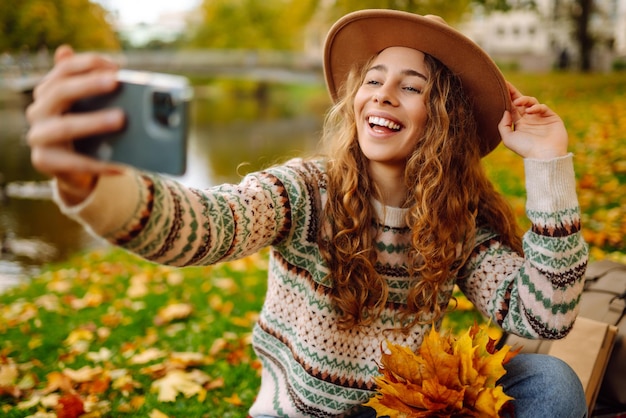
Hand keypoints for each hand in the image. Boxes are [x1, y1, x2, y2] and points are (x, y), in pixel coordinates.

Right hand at [25, 45, 125, 203]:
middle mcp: (38, 110)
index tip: (115, 67)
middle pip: (60, 91)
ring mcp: (38, 136)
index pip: (64, 69)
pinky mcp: (43, 161)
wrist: (72, 169)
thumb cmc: (84, 131)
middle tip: (116, 82)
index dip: (88, 63)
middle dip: (89, 84)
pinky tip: (119, 165)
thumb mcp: (86, 107)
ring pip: (64, 126)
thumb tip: (68, 50)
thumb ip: (87, 82)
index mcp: (48, 92)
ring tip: (121, 119)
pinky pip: (72, 162)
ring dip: (94, 121)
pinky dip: (98, 164)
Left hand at [497, 82, 567, 158]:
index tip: (500, 87)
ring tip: (518, 102)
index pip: (511, 107)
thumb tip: (505, 111)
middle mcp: (529, 119)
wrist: (544, 156)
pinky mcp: (551, 117)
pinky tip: (530, 112)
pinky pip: (543, 107)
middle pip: (520, 102)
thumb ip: (503, 125)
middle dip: (513, 93)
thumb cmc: (525, 149)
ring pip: (531, 102)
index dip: (506, 98)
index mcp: (519, 123)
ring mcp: (540, 117)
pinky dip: (536, 107)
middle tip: (506, 84)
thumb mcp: (508, 139)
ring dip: (524, 100)